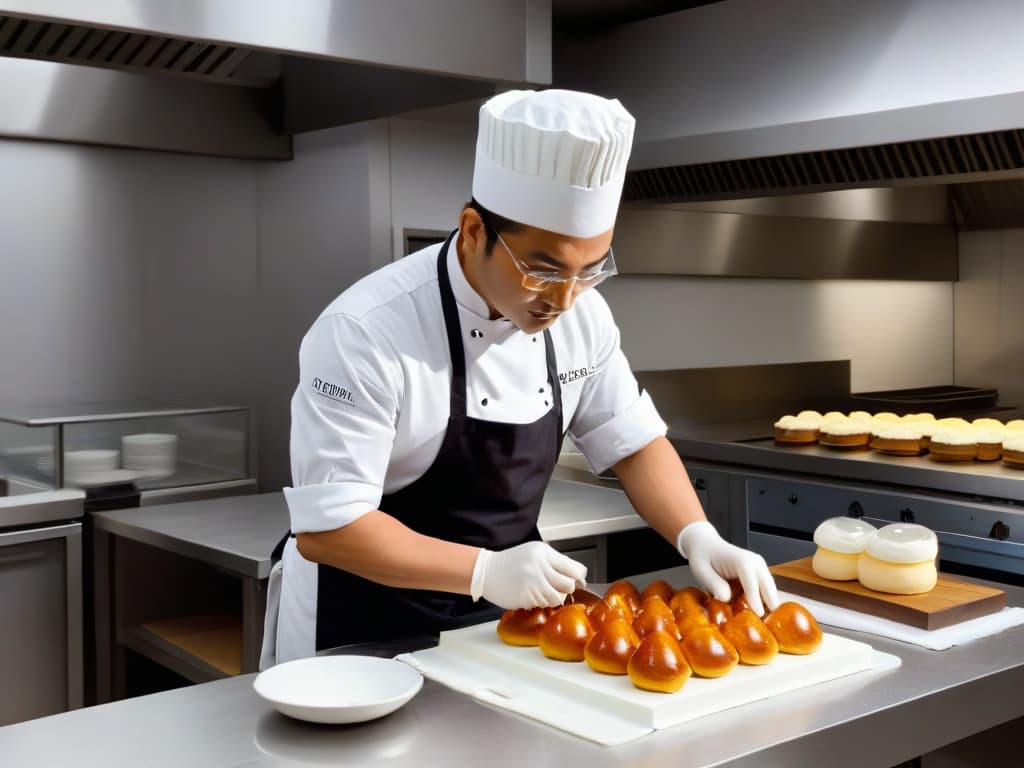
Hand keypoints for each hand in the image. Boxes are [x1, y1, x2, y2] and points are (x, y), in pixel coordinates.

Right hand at [472, 541, 587, 608]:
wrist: (487, 571)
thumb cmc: (511, 562)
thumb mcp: (535, 552)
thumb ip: (555, 562)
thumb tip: (576, 575)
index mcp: (544, 553)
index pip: (573, 568)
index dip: (579, 576)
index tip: (578, 579)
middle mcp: (540, 567)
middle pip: (569, 584)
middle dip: (567, 588)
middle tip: (561, 586)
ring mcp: (533, 583)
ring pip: (558, 597)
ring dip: (556, 597)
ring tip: (547, 591)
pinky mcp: (527, 597)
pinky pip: (545, 604)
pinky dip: (543, 602)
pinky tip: (535, 595)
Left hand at [676, 521, 778, 615]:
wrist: (706, 545)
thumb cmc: (703, 557)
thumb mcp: (702, 571)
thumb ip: (714, 585)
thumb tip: (727, 598)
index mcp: (742, 561)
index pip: (753, 584)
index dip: (755, 601)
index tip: (758, 616)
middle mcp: (756, 563)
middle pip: (769, 589)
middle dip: (768, 607)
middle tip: (764, 626)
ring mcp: (760, 568)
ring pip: (770, 592)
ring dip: (767, 606)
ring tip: (761, 623)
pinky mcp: (760, 574)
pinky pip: (766, 591)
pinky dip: (763, 602)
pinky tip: (756, 614)